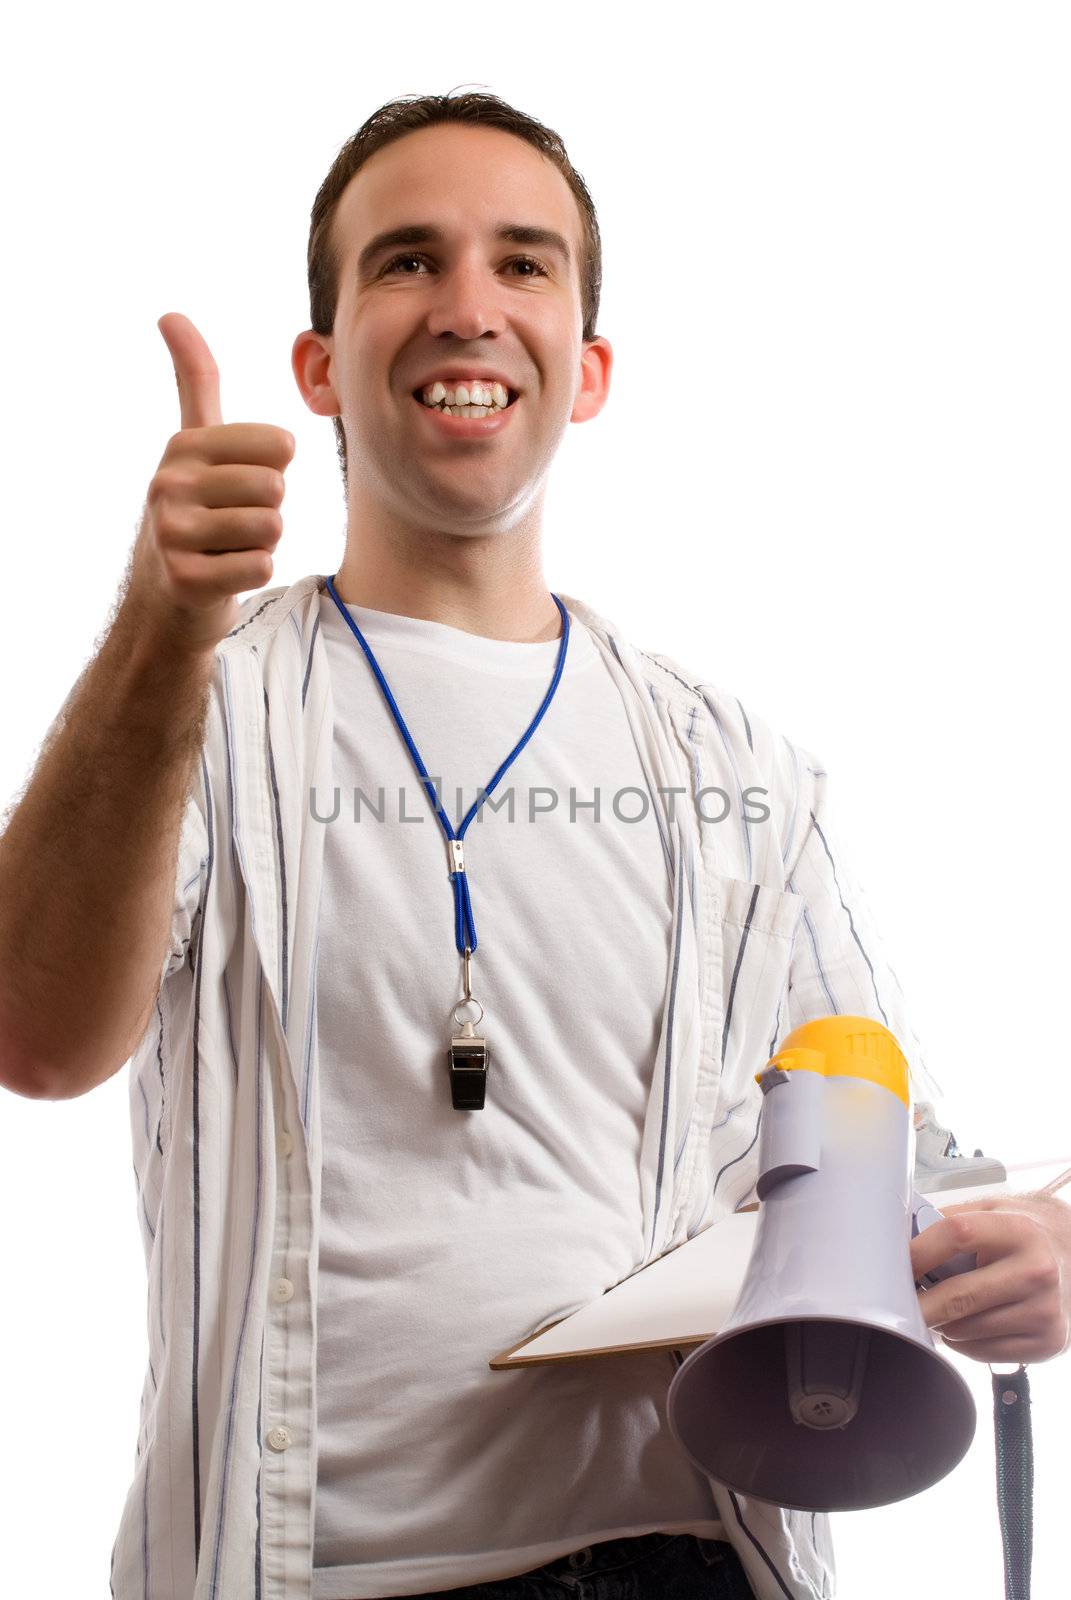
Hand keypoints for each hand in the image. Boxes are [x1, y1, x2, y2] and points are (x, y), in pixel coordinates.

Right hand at [125, 312, 295, 655]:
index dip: (274, 471)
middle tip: (232, 524)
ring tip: (228, 546)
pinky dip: (252, 572)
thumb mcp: (192, 443)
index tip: (238, 486)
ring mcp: (173, 533)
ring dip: (261, 543)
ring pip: (271, 527)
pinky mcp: (185, 579)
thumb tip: (171, 313)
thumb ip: (194, 380)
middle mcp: (169, 484)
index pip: (280, 446)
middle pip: (276, 489)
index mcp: (183, 447)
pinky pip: (260, 566)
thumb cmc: (194, 511)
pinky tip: (223, 573)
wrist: (165, 593)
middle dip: (267, 510)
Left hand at [910, 1190, 1070, 1364]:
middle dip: (920, 1304)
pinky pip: (984, 1353)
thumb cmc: (1021, 1232)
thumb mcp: (991, 1210)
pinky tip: (969, 1323)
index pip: (956, 1235)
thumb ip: (948, 1220)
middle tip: (898, 1304)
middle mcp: (1037, 1271)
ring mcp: (1045, 1311)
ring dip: (943, 1323)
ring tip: (944, 1308)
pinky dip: (964, 1343)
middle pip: (959, 1296)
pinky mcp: (1048, 1343)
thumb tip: (898, 1239)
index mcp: (1018, 1230)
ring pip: (966, 1330)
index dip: (918, 1252)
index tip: (893, 1266)